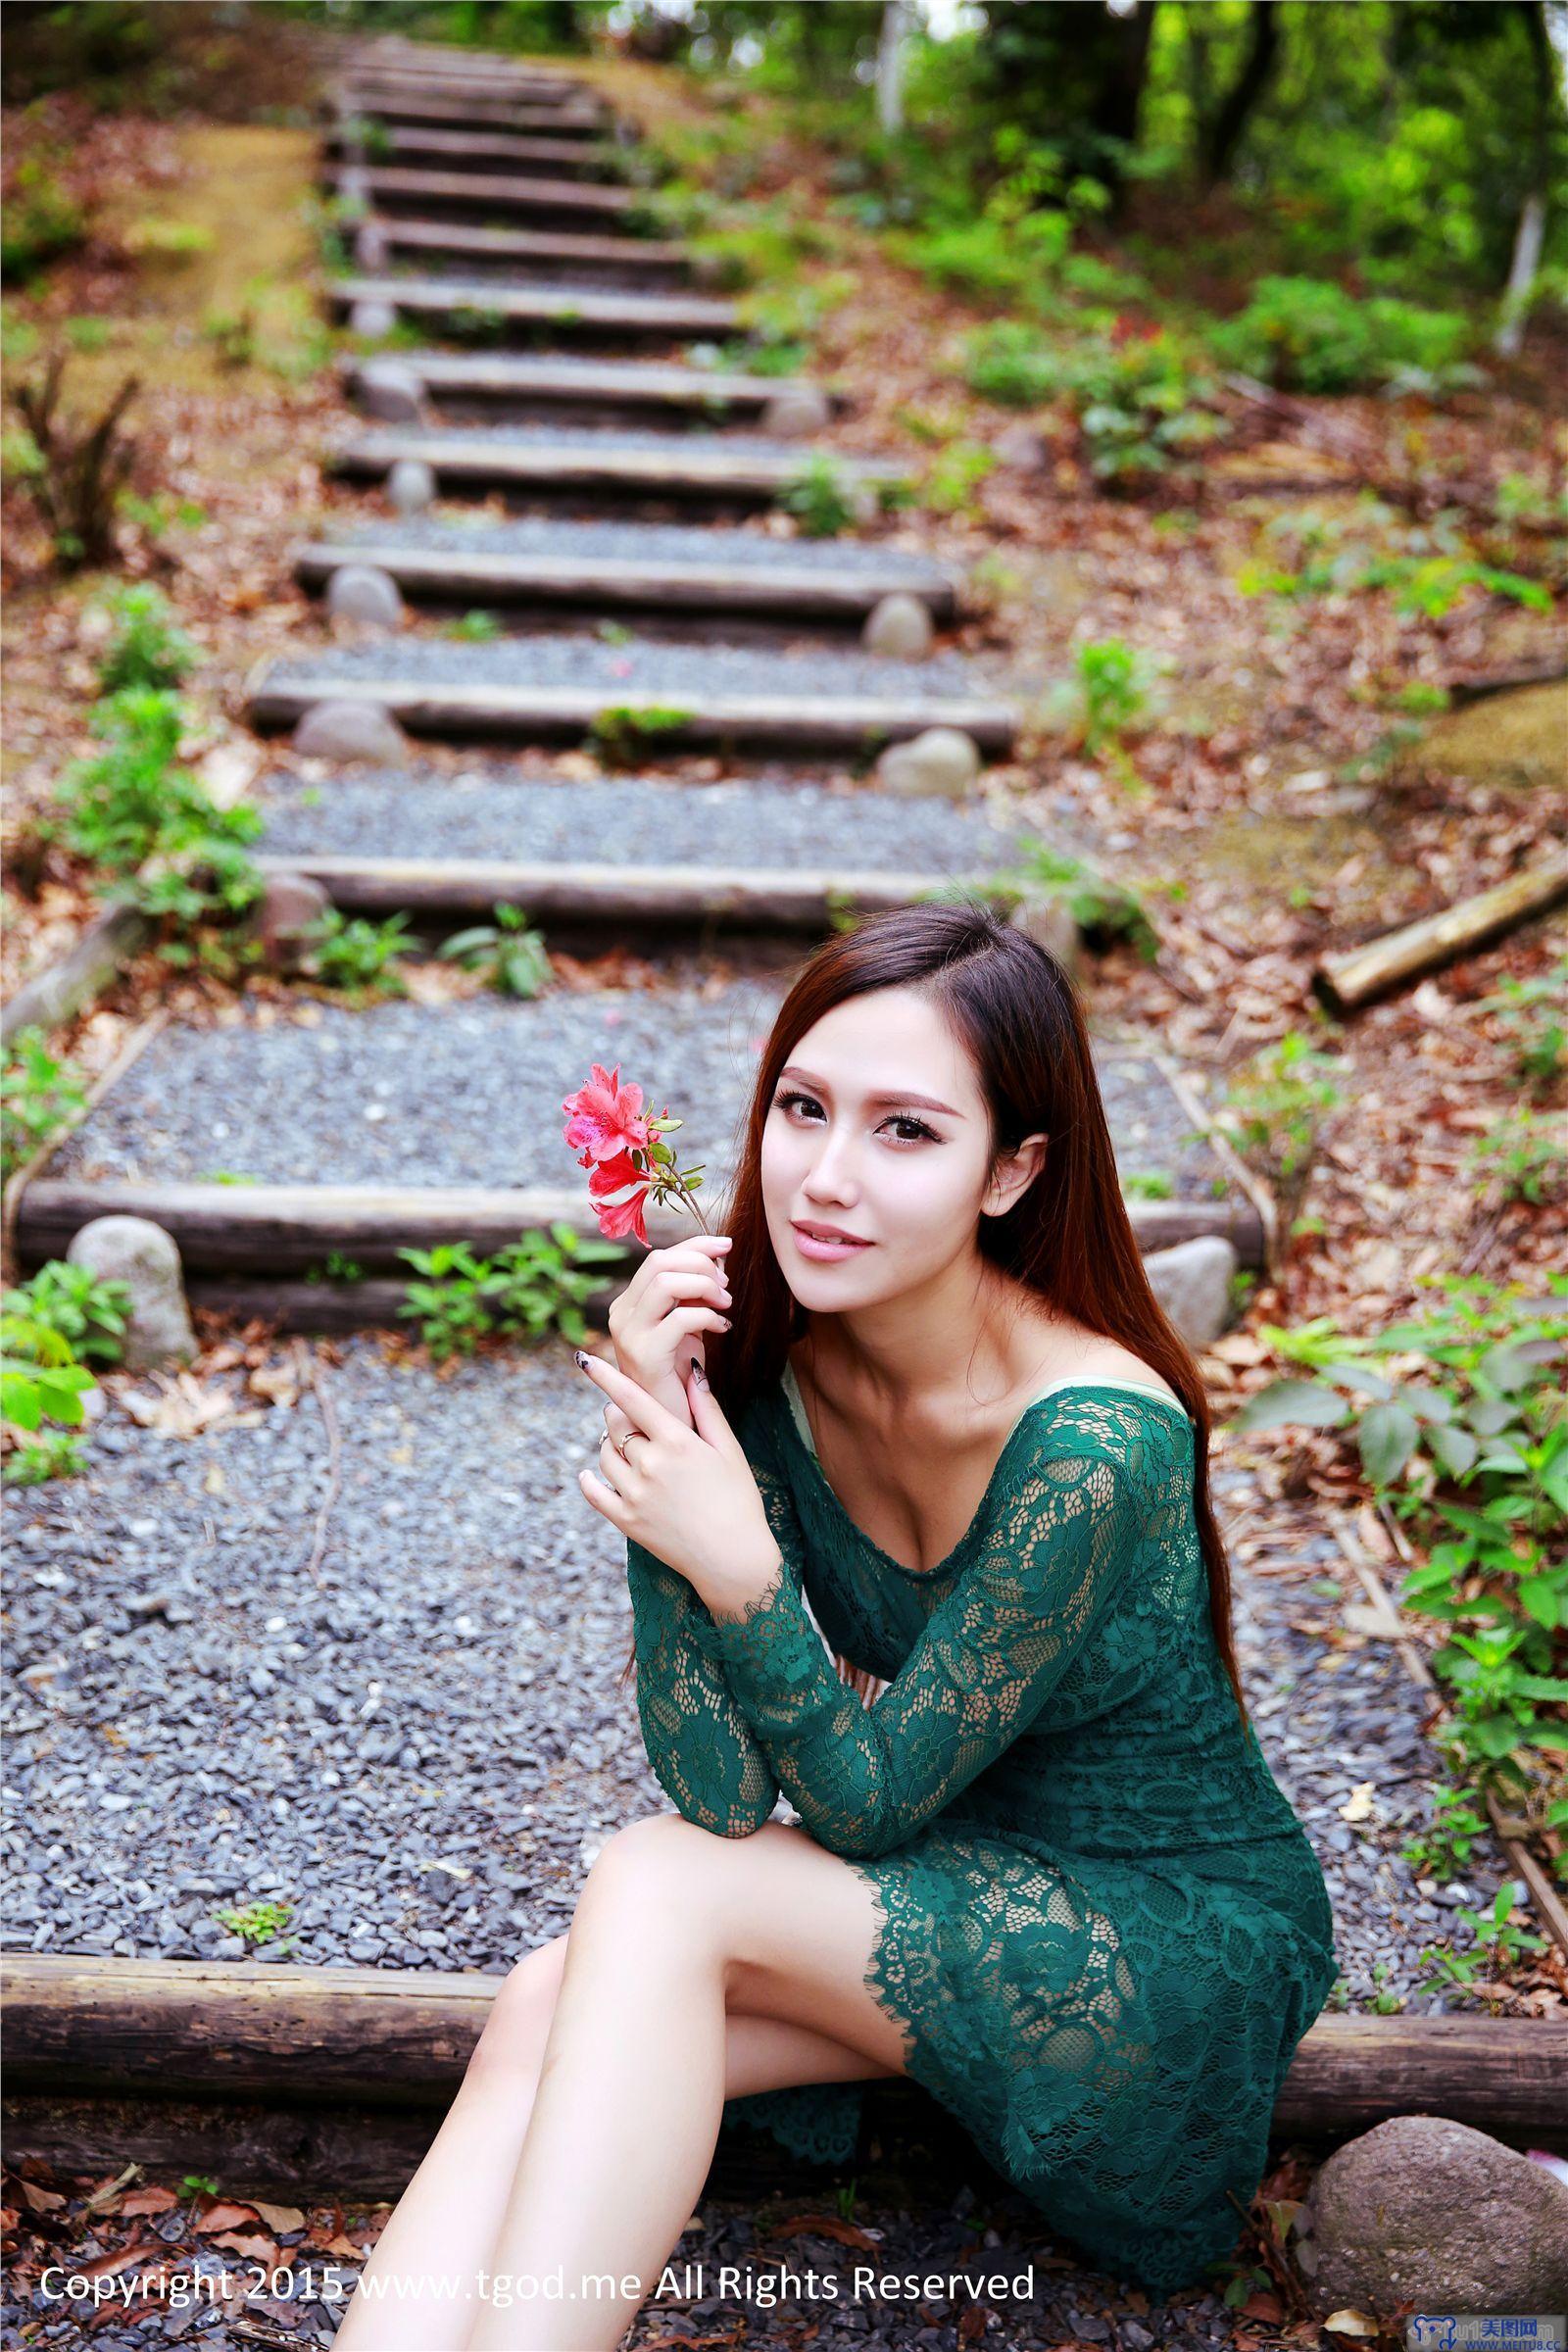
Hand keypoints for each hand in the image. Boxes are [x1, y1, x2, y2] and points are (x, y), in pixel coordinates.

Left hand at [576, 1347, 780, 1610]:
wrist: (733, 1560)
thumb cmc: (739, 1501)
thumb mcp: (729, 1450)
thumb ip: (707, 1409)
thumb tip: (692, 1371)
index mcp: (677, 1442)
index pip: (633, 1399)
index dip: (606, 1376)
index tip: (586, 1359)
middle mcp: (651, 1465)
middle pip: (617, 1426)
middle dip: (620, 1416)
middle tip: (631, 1418)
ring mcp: (635, 1495)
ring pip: (605, 1455)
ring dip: (610, 1446)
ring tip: (628, 1450)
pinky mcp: (626, 1521)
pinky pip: (595, 1492)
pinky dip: (589, 1480)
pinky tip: (588, 1475)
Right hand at [604, 1232, 732, 1432]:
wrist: (670, 1420)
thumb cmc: (681, 1372)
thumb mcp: (687, 1323)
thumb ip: (693, 1292)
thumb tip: (718, 1257)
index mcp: (628, 1303)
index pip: (659, 1256)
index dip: (695, 1244)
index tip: (726, 1245)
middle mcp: (620, 1314)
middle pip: (660, 1262)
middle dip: (701, 1263)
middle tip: (727, 1285)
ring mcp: (628, 1334)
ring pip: (667, 1282)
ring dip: (705, 1286)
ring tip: (725, 1304)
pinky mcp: (645, 1355)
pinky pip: (681, 1318)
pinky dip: (709, 1316)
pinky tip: (723, 1328)